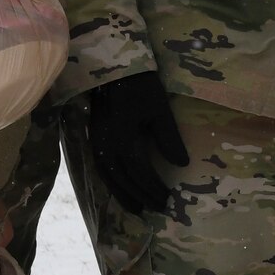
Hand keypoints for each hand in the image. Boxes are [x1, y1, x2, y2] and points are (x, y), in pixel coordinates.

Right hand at [87, 72, 188, 215]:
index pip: (139, 171)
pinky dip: (110, 180)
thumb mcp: (160, 109)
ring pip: (107, 174)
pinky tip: (119, 186)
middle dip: (139, 195)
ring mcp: (96, 139)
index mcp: (124, 137)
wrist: (115, 65)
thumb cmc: (141, 86)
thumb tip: (181, 165)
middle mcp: (106, 143)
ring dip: (121, 192)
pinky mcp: (93, 135)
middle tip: (154, 209)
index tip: (167, 199)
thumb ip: (169, 138)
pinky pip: (100, 165)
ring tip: (135, 207)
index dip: (153, 187)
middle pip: (122, 178)